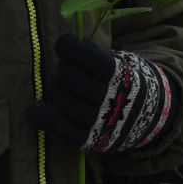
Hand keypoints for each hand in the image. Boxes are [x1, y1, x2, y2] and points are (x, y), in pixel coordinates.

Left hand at [28, 35, 173, 153]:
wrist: (148, 116)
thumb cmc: (125, 82)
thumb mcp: (120, 63)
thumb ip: (97, 54)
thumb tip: (74, 43)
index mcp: (119, 75)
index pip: (90, 59)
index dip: (70, 48)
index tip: (64, 43)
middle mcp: (110, 99)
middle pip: (72, 79)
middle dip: (63, 69)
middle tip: (65, 68)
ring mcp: (100, 122)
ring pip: (65, 103)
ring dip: (55, 90)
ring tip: (59, 86)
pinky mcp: (90, 140)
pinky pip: (63, 130)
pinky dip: (44, 119)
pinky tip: (33, 111)